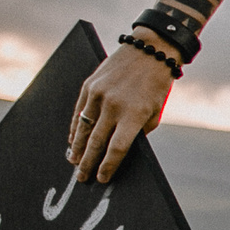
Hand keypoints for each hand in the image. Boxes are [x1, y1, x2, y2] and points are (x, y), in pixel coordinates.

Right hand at [68, 37, 176, 181]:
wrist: (149, 51)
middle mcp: (114, 105)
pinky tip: (73, 141)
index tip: (102, 179)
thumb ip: (138, 132)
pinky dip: (75, 129)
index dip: (108, 166)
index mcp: (134, 114)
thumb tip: (119, 151)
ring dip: (77, 149)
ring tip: (74, 162)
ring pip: (83, 129)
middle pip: (96, 142)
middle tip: (82, 179)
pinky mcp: (89, 86)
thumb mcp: (154, 112)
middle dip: (88, 163)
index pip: (117, 148)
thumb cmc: (156, 86)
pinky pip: (78, 113)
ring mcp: (98, 95)